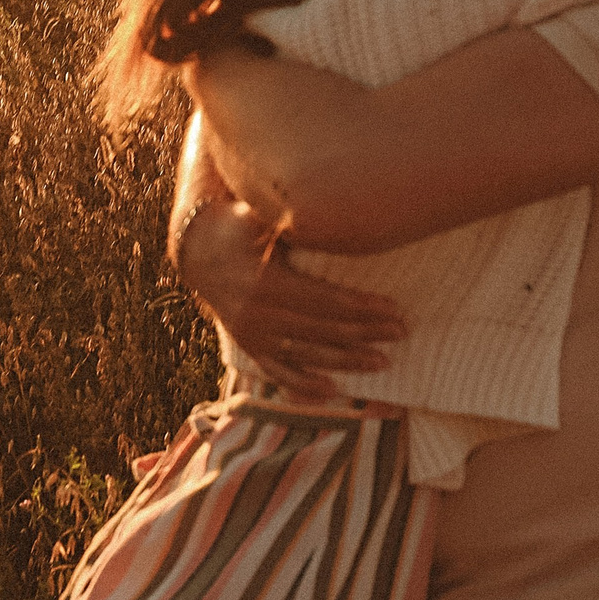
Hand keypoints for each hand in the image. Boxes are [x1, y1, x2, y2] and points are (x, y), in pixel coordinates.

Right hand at [174, 198, 406, 396]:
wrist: (197, 252)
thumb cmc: (239, 226)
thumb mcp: (260, 216)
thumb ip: (291, 220)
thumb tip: (332, 207)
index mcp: (264, 282)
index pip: (324, 300)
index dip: (362, 308)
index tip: (393, 309)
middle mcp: (256, 315)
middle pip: (322, 329)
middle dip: (365, 333)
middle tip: (400, 332)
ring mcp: (251, 336)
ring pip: (306, 354)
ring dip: (346, 361)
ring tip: (382, 361)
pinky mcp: (248, 348)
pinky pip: (278, 373)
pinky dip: (304, 385)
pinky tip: (332, 392)